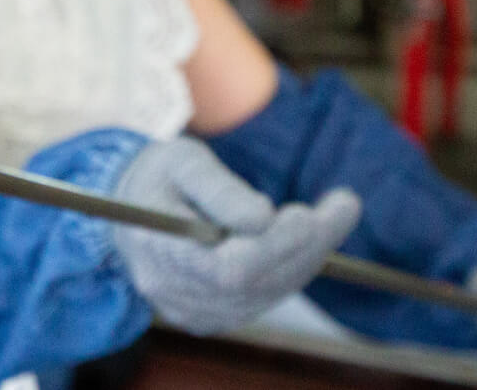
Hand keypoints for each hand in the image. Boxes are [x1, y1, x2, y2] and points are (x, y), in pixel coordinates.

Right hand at [112, 137, 360, 335]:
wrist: (132, 209)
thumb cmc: (160, 176)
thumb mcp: (182, 161)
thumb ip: (219, 189)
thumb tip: (264, 218)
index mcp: (158, 251)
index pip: (225, 270)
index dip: (273, 247)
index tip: (307, 213)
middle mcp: (175, 293)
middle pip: (255, 283)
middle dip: (307, 244)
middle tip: (344, 203)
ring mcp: (194, 311)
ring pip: (268, 292)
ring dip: (310, 254)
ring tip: (337, 211)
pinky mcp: (214, 315)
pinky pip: (265, 297)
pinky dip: (295, 266)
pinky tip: (311, 236)